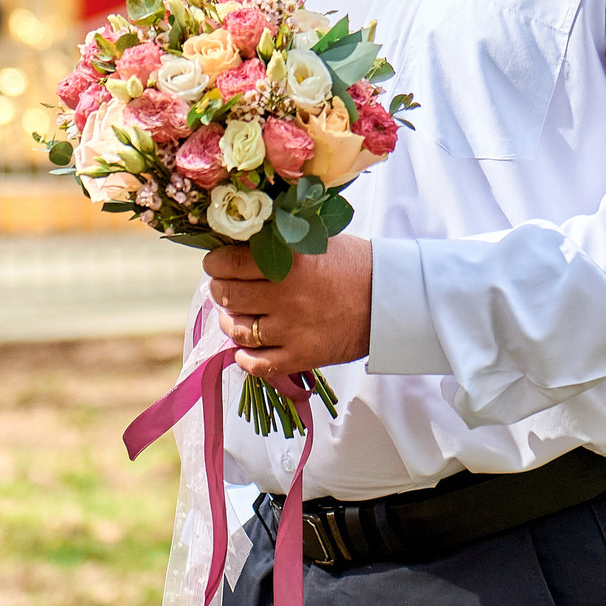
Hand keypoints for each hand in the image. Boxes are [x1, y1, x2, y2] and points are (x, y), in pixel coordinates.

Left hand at [204, 235, 373, 379]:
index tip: (215, 263)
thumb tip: (240, 242)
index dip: (216, 263)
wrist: (389, 299)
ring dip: (229, 322)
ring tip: (233, 315)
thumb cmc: (354, 265)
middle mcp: (285, 295)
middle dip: (219, 290)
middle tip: (222, 287)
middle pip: (228, 296)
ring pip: (238, 330)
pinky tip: (243, 350)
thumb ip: (280, 241)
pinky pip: (258, 365)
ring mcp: (292, 329)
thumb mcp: (317, 240)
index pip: (230, 263)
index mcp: (288, 260)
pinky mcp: (301, 356)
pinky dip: (244, 359)